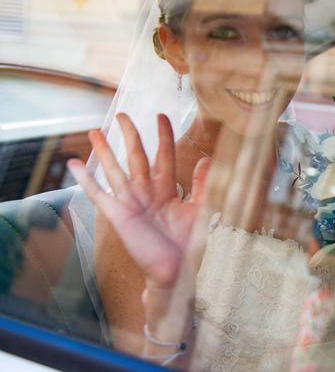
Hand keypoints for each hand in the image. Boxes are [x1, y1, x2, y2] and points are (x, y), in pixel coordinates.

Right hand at [67, 113, 212, 290]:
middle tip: (122, 114)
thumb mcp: (200, 210)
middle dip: (129, 134)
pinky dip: (86, 179)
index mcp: (167, 189)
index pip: (163, 155)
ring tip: (94, 132)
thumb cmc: (188, 244)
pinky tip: (74, 164)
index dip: (162, 135)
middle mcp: (146, 191)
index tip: (161, 116)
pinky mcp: (118, 215)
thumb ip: (202, 185)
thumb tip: (208, 159)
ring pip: (115, 169)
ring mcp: (130, 201)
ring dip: (105, 150)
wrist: (175, 272)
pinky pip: (98, 194)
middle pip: (136, 155)